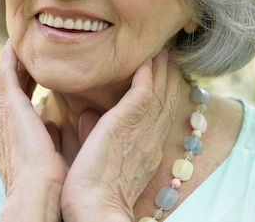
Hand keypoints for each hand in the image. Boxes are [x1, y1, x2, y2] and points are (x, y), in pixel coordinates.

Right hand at [0, 40, 66, 221]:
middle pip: (8, 88)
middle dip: (18, 69)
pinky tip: (16, 42)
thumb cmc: (49, 184)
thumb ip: (48, 136)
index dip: (24, 85)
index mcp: (8, 138)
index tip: (34, 71)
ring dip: (14, 60)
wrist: (37, 193)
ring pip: (5, 77)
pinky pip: (6, 72)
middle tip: (28, 50)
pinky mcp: (7, 105)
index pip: (16, 103)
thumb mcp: (48, 153)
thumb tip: (52, 124)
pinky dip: (10, 56)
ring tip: (24, 42)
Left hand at [60, 49, 180, 221]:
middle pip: (166, 100)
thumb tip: (85, 115)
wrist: (94, 208)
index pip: (157, 115)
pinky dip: (147, 73)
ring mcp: (143, 129)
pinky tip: (147, 58)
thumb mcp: (96, 155)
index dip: (162, 94)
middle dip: (168, 76)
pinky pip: (144, 90)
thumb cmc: (91, 190)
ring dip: (162, 68)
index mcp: (144, 149)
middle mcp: (150, 138)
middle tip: (170, 55)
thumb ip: (94, 132)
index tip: (162, 75)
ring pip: (159, 91)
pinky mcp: (128, 121)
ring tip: (164, 49)